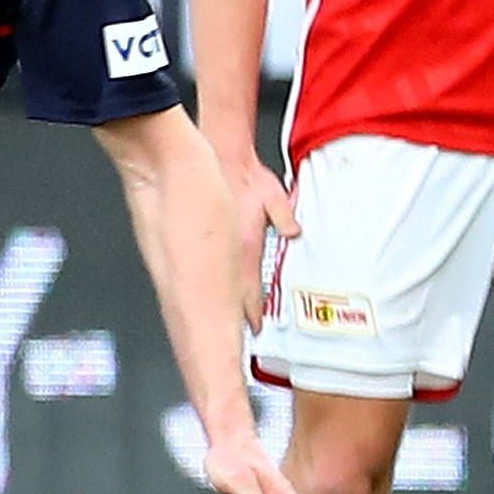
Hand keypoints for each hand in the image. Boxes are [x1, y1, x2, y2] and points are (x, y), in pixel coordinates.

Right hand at [221, 145, 295, 331]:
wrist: (213, 158)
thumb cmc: (243, 175)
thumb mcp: (273, 195)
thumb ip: (283, 216)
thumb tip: (295, 232)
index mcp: (246, 246)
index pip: (250, 289)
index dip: (253, 312)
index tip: (255, 328)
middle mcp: (226, 251)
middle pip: (230, 293)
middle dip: (234, 315)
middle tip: (234, 335)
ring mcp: (210, 247)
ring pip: (215, 283)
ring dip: (219, 300)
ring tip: (220, 321)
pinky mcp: (198, 239)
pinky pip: (205, 268)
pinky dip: (207, 282)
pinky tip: (206, 289)